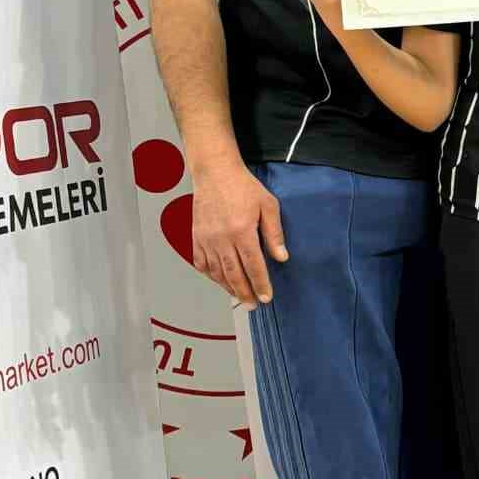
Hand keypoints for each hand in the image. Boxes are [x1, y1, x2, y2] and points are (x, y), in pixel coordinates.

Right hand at [191, 158, 287, 306]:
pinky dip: (210, 275)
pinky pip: (201, 263)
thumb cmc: (243, 187)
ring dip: (228, 287)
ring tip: (239, 297)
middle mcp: (222, 238)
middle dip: (244, 293)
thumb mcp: (268, 205)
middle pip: (234, 274)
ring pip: (216, 272)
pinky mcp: (195, 236)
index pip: (253, 265)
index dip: (260, 284)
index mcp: (242, 231)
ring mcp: (206, 239)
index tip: (266, 298)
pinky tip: (219, 280)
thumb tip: (282, 258)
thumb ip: (274, 233)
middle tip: (252, 305)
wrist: (215, 172)